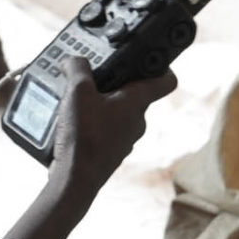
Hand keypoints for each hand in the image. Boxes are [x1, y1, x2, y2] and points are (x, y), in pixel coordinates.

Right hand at [47, 57, 175, 192]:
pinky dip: (93, 122)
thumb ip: (77, 69)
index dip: (160, 65)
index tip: (146, 58)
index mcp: (137, 102)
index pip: (166, 80)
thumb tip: (74, 61)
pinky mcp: (111, 151)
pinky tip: (72, 122)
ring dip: (101, 104)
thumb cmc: (84, 136)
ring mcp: (125, 138)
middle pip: (134, 94)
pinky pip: (107, 129)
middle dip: (114, 84)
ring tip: (76, 100)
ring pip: (118, 112)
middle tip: (93, 77)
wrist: (75, 179)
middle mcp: (137, 121)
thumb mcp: (77, 92)